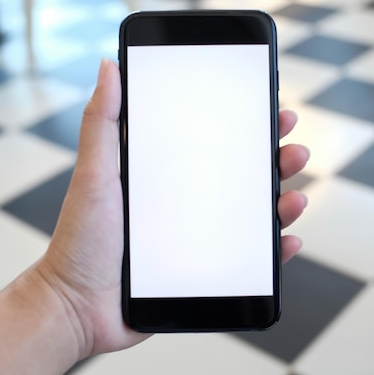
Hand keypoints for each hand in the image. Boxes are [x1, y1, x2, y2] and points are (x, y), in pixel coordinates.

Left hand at [35, 59, 309, 359]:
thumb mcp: (93, 174)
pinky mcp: (205, 271)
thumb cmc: (80, 241)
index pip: (213, 141)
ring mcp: (198, 237)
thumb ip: (102, 122)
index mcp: (164, 175)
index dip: (245, 124)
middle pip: (241, 175)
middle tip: (292, 148)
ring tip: (295, 196)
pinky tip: (288, 239)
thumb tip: (109, 67)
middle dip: (274, 159)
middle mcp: (186, 203)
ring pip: (252, 215)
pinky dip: (274, 250)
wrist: (78, 307)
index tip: (269, 106)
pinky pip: (250, 259)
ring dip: (282, 202)